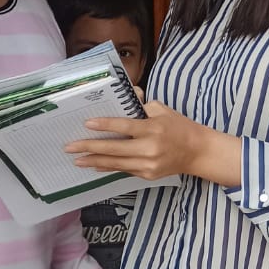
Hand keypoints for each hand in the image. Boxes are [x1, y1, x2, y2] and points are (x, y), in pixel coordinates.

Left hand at [66, 100, 213, 181]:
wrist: (198, 152)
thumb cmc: (180, 127)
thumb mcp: (163, 110)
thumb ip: (142, 104)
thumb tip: (126, 94)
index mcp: (153, 128)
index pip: (124, 127)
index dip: (104, 126)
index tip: (86, 124)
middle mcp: (149, 148)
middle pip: (114, 149)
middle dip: (89, 148)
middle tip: (70, 147)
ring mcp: (148, 164)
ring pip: (116, 163)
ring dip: (94, 161)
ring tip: (77, 159)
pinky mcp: (148, 174)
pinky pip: (123, 170)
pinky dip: (108, 168)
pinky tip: (94, 166)